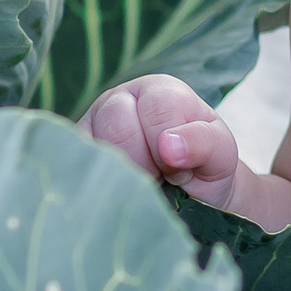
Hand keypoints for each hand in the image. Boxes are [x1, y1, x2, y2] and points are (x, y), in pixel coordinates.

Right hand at [83, 74, 254, 214]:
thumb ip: (203, 143)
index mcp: (158, 92)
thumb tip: (168, 146)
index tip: (179, 169)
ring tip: (140, 186)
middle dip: (142, 163)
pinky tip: (115, 194)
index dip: (169, 145)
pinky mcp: (71, 156)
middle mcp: (118, 102)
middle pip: (116, 124)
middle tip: (158, 180)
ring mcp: (90, 128)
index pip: (157, 108)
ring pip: (90, 147)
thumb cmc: (203, 168)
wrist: (186, 198)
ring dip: (118, 177)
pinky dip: (94, 186)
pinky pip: (70, 167)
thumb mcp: (219, 154)